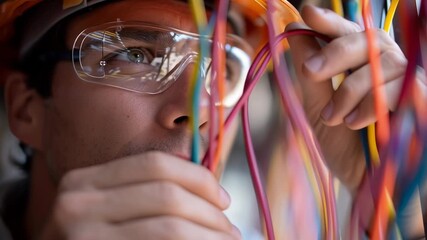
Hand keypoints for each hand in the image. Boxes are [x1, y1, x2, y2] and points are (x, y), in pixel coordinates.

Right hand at [39, 151, 240, 239]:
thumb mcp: (105, 211)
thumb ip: (143, 194)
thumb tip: (207, 189)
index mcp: (83, 182)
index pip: (154, 164)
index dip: (198, 177)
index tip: (222, 197)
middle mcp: (77, 205)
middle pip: (167, 193)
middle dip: (209, 210)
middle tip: (229, 228)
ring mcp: (84, 236)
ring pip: (170, 226)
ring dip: (209, 234)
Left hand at [286, 5, 409, 192]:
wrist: (370, 188)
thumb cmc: (347, 150)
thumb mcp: (321, 111)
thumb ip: (311, 76)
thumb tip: (293, 34)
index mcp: (361, 69)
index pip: (348, 34)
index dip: (330, 21)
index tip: (308, 13)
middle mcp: (386, 70)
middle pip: (368, 38)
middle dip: (335, 51)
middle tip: (310, 70)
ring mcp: (408, 84)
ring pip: (381, 62)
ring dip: (350, 89)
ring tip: (334, 117)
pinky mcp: (421, 101)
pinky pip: (399, 87)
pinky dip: (371, 103)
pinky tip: (355, 123)